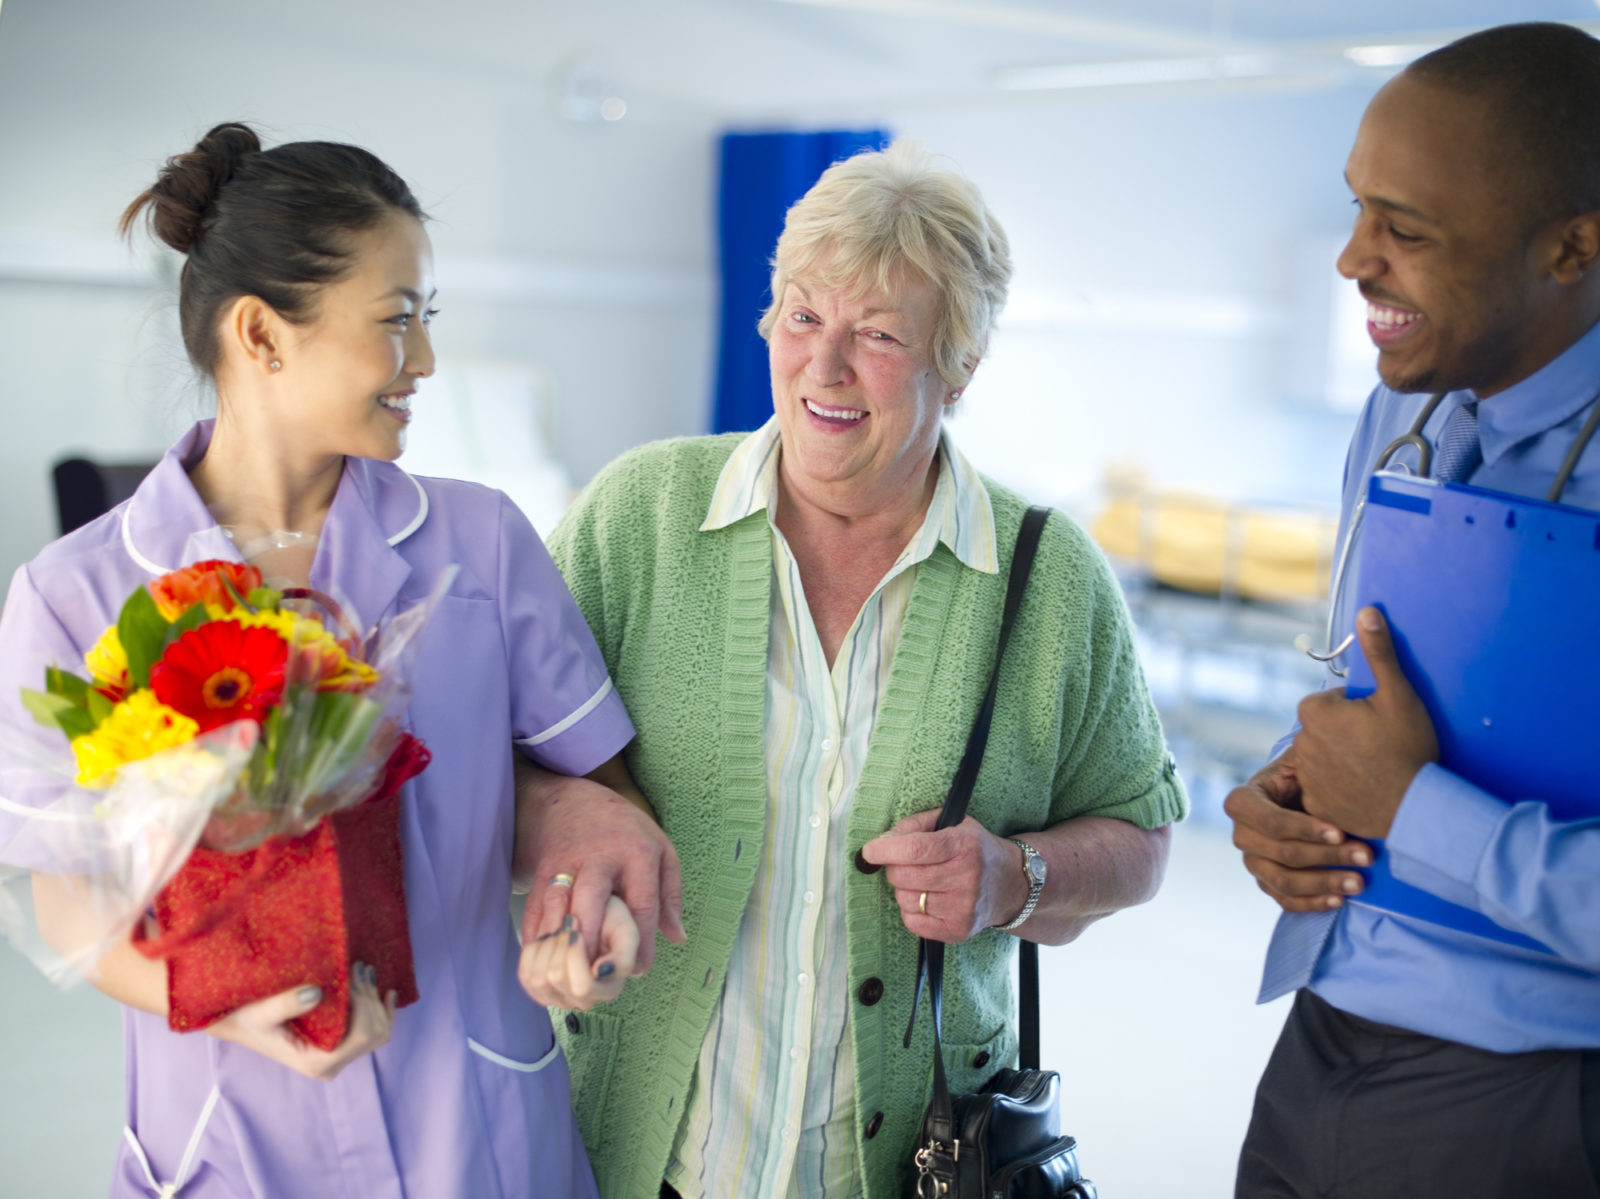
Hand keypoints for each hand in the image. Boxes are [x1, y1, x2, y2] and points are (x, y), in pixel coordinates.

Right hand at [207, 962, 395, 1080]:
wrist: (239, 1022)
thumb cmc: (246, 1017)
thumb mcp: (259, 1011)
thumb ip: (285, 1004)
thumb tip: (316, 994)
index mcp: (316, 1063)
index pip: (362, 1035)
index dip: (364, 1003)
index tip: (349, 975)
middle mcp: (331, 1065)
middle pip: (376, 1033)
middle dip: (371, 998)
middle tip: (357, 967)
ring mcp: (338, 1057)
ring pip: (379, 1030)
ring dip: (375, 999)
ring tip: (362, 972)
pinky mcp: (340, 1046)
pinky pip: (375, 1032)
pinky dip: (382, 1010)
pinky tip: (387, 993)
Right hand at [517, 770, 684, 973]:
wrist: (571, 802)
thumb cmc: (624, 832)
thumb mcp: (660, 849)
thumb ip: (670, 894)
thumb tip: (677, 936)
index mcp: (636, 852)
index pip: (641, 900)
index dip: (641, 939)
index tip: (640, 970)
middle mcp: (598, 858)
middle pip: (592, 897)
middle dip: (593, 938)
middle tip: (598, 977)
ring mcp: (564, 865)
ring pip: (558, 906)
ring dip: (560, 946)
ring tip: (568, 980)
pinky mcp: (539, 876)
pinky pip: (535, 911)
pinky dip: (536, 942)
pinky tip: (540, 969)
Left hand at [519, 896, 639, 1010]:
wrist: (596, 916)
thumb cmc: (611, 923)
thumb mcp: (626, 932)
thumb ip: (623, 956)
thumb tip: (598, 973)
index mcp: (609, 989)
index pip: (582, 987)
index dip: (573, 955)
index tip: (577, 931)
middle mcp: (585, 1000)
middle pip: (556, 979)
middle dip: (558, 945)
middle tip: (568, 925)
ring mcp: (560, 999)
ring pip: (538, 980)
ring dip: (545, 947)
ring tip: (559, 932)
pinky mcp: (539, 991)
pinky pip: (525, 976)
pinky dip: (532, 952)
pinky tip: (546, 940)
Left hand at [859, 810, 1026, 942]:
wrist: (1010, 884)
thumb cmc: (974, 849)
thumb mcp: (953, 824)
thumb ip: (916, 825)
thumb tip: (883, 841)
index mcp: (964, 845)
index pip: (915, 849)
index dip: (886, 850)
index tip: (869, 851)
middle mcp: (967, 877)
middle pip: (905, 876)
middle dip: (893, 868)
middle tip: (900, 864)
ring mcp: (963, 907)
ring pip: (906, 900)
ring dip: (903, 889)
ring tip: (920, 882)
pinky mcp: (958, 930)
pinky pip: (913, 923)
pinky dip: (910, 910)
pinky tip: (925, 899)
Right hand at [1224, 753, 1370, 912]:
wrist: (1302, 796)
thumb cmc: (1307, 773)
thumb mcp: (1302, 758)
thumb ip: (1309, 751)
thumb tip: (1325, 737)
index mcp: (1243, 801)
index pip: (1270, 822)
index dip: (1305, 829)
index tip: (1341, 831)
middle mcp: (1241, 834)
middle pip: (1282, 854)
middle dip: (1327, 857)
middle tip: (1367, 856)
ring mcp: (1252, 861)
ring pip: (1285, 881)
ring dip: (1324, 883)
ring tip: (1360, 882)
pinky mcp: (1266, 882)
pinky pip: (1285, 900)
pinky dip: (1312, 903)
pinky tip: (1340, 899)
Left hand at [1295, 607, 1438, 839]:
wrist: (1415, 806)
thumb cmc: (1408, 746)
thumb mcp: (1398, 694)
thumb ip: (1379, 652)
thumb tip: (1367, 611)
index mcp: (1314, 711)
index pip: (1333, 701)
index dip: (1359, 709)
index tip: (1380, 722)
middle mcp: (1301, 741)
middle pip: (1327, 728)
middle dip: (1349, 732)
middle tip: (1382, 746)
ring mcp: (1307, 775)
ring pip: (1326, 756)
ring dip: (1344, 759)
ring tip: (1377, 768)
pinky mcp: (1315, 803)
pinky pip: (1326, 787)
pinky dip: (1341, 787)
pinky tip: (1366, 790)